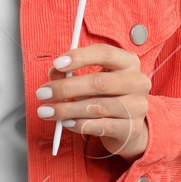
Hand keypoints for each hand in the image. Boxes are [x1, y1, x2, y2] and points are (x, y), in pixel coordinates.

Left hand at [35, 45, 150, 160]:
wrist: (128, 126)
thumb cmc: (106, 96)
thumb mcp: (91, 79)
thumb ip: (71, 73)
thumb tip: (54, 73)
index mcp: (128, 62)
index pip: (104, 53)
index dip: (79, 57)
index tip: (57, 64)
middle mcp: (137, 82)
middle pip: (99, 82)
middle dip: (66, 88)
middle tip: (43, 93)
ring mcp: (137, 106)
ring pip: (97, 107)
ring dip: (67, 110)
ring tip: (48, 111)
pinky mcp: (132, 128)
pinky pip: (101, 126)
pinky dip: (80, 125)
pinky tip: (66, 123)